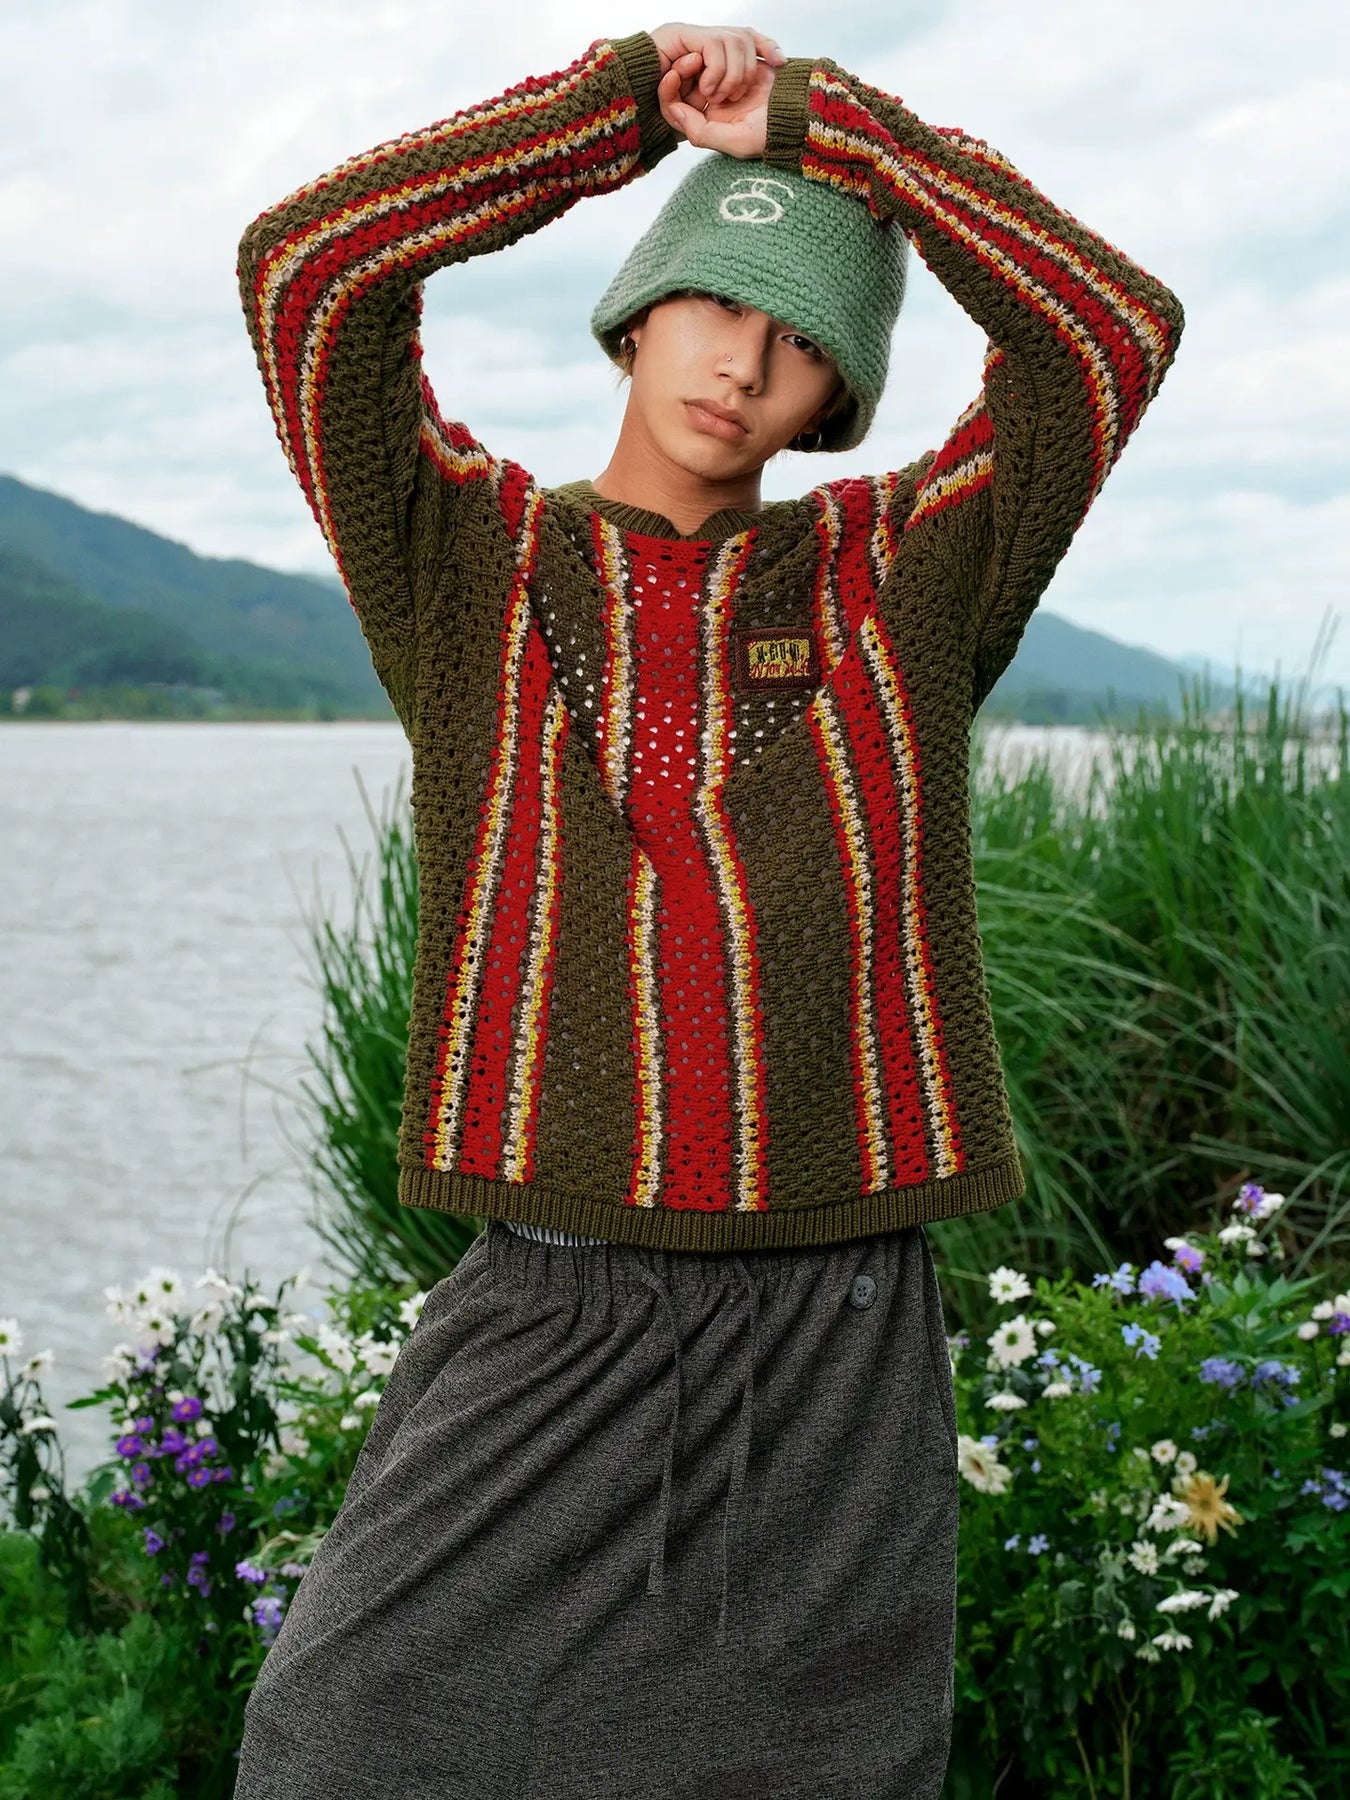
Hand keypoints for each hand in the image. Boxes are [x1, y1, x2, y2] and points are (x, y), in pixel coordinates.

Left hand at [649, 23, 783, 158]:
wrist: (804, 114)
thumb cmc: (772, 134)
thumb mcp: (736, 142)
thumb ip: (702, 132)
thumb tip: (675, 111)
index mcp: (708, 122)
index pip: (675, 103)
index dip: (669, 87)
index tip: (672, 73)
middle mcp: (716, 102)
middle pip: (688, 80)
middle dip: (688, 68)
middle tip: (695, 59)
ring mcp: (730, 82)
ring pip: (708, 62)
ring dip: (713, 60)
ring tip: (721, 66)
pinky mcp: (745, 66)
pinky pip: (730, 52)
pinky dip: (732, 51)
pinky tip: (729, 58)